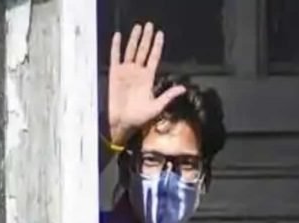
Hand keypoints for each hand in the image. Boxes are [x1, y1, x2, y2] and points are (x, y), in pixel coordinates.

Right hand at [108, 22, 185, 145]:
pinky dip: (116, 46)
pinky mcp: (115, 74)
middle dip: (147, 38)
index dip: (157, 46)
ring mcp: (126, 72)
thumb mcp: (157, 106)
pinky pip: (115, 57)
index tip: (160, 34)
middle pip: (143, 51)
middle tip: (149, 25)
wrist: (122, 122)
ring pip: (131, 51)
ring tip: (138, 27)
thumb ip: (168, 96)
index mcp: (148, 78)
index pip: (154, 58)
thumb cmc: (140, 117)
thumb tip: (183, 88)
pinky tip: (118, 36)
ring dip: (134, 39)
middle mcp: (138, 72)